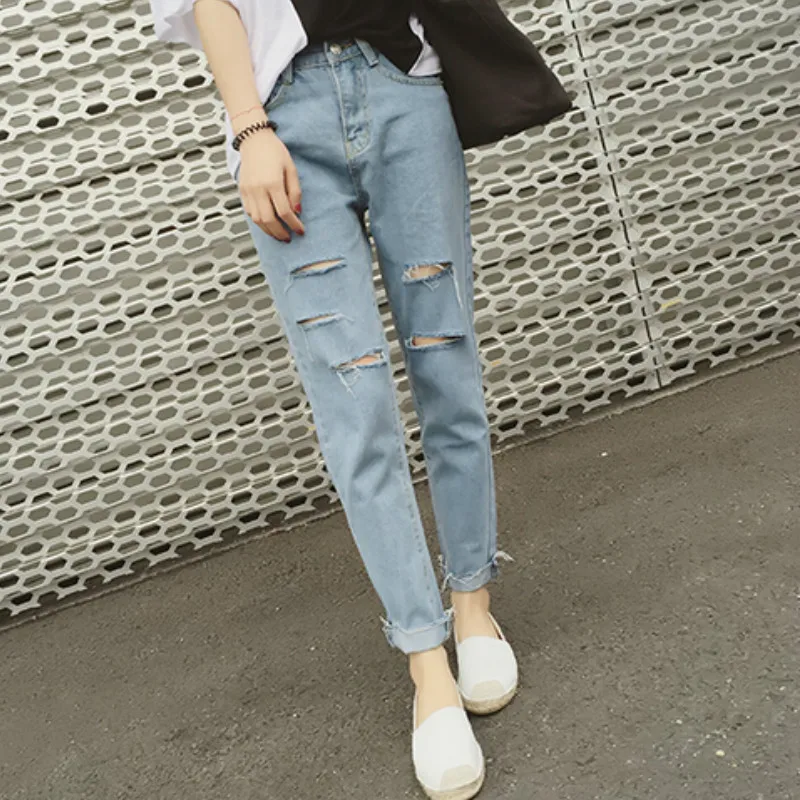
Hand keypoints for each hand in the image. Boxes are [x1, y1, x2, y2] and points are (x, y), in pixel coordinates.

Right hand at [238, 127, 303, 241]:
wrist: (254, 139)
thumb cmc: (274, 151)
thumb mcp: (291, 169)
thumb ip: (295, 192)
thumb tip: (297, 211)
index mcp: (273, 182)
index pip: (285, 212)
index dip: (294, 224)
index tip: (300, 230)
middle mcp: (258, 188)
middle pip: (269, 220)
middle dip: (280, 232)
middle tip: (289, 238)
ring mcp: (248, 191)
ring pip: (257, 219)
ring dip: (268, 230)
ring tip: (278, 234)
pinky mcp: (242, 191)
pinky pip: (250, 212)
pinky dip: (259, 221)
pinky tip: (267, 223)